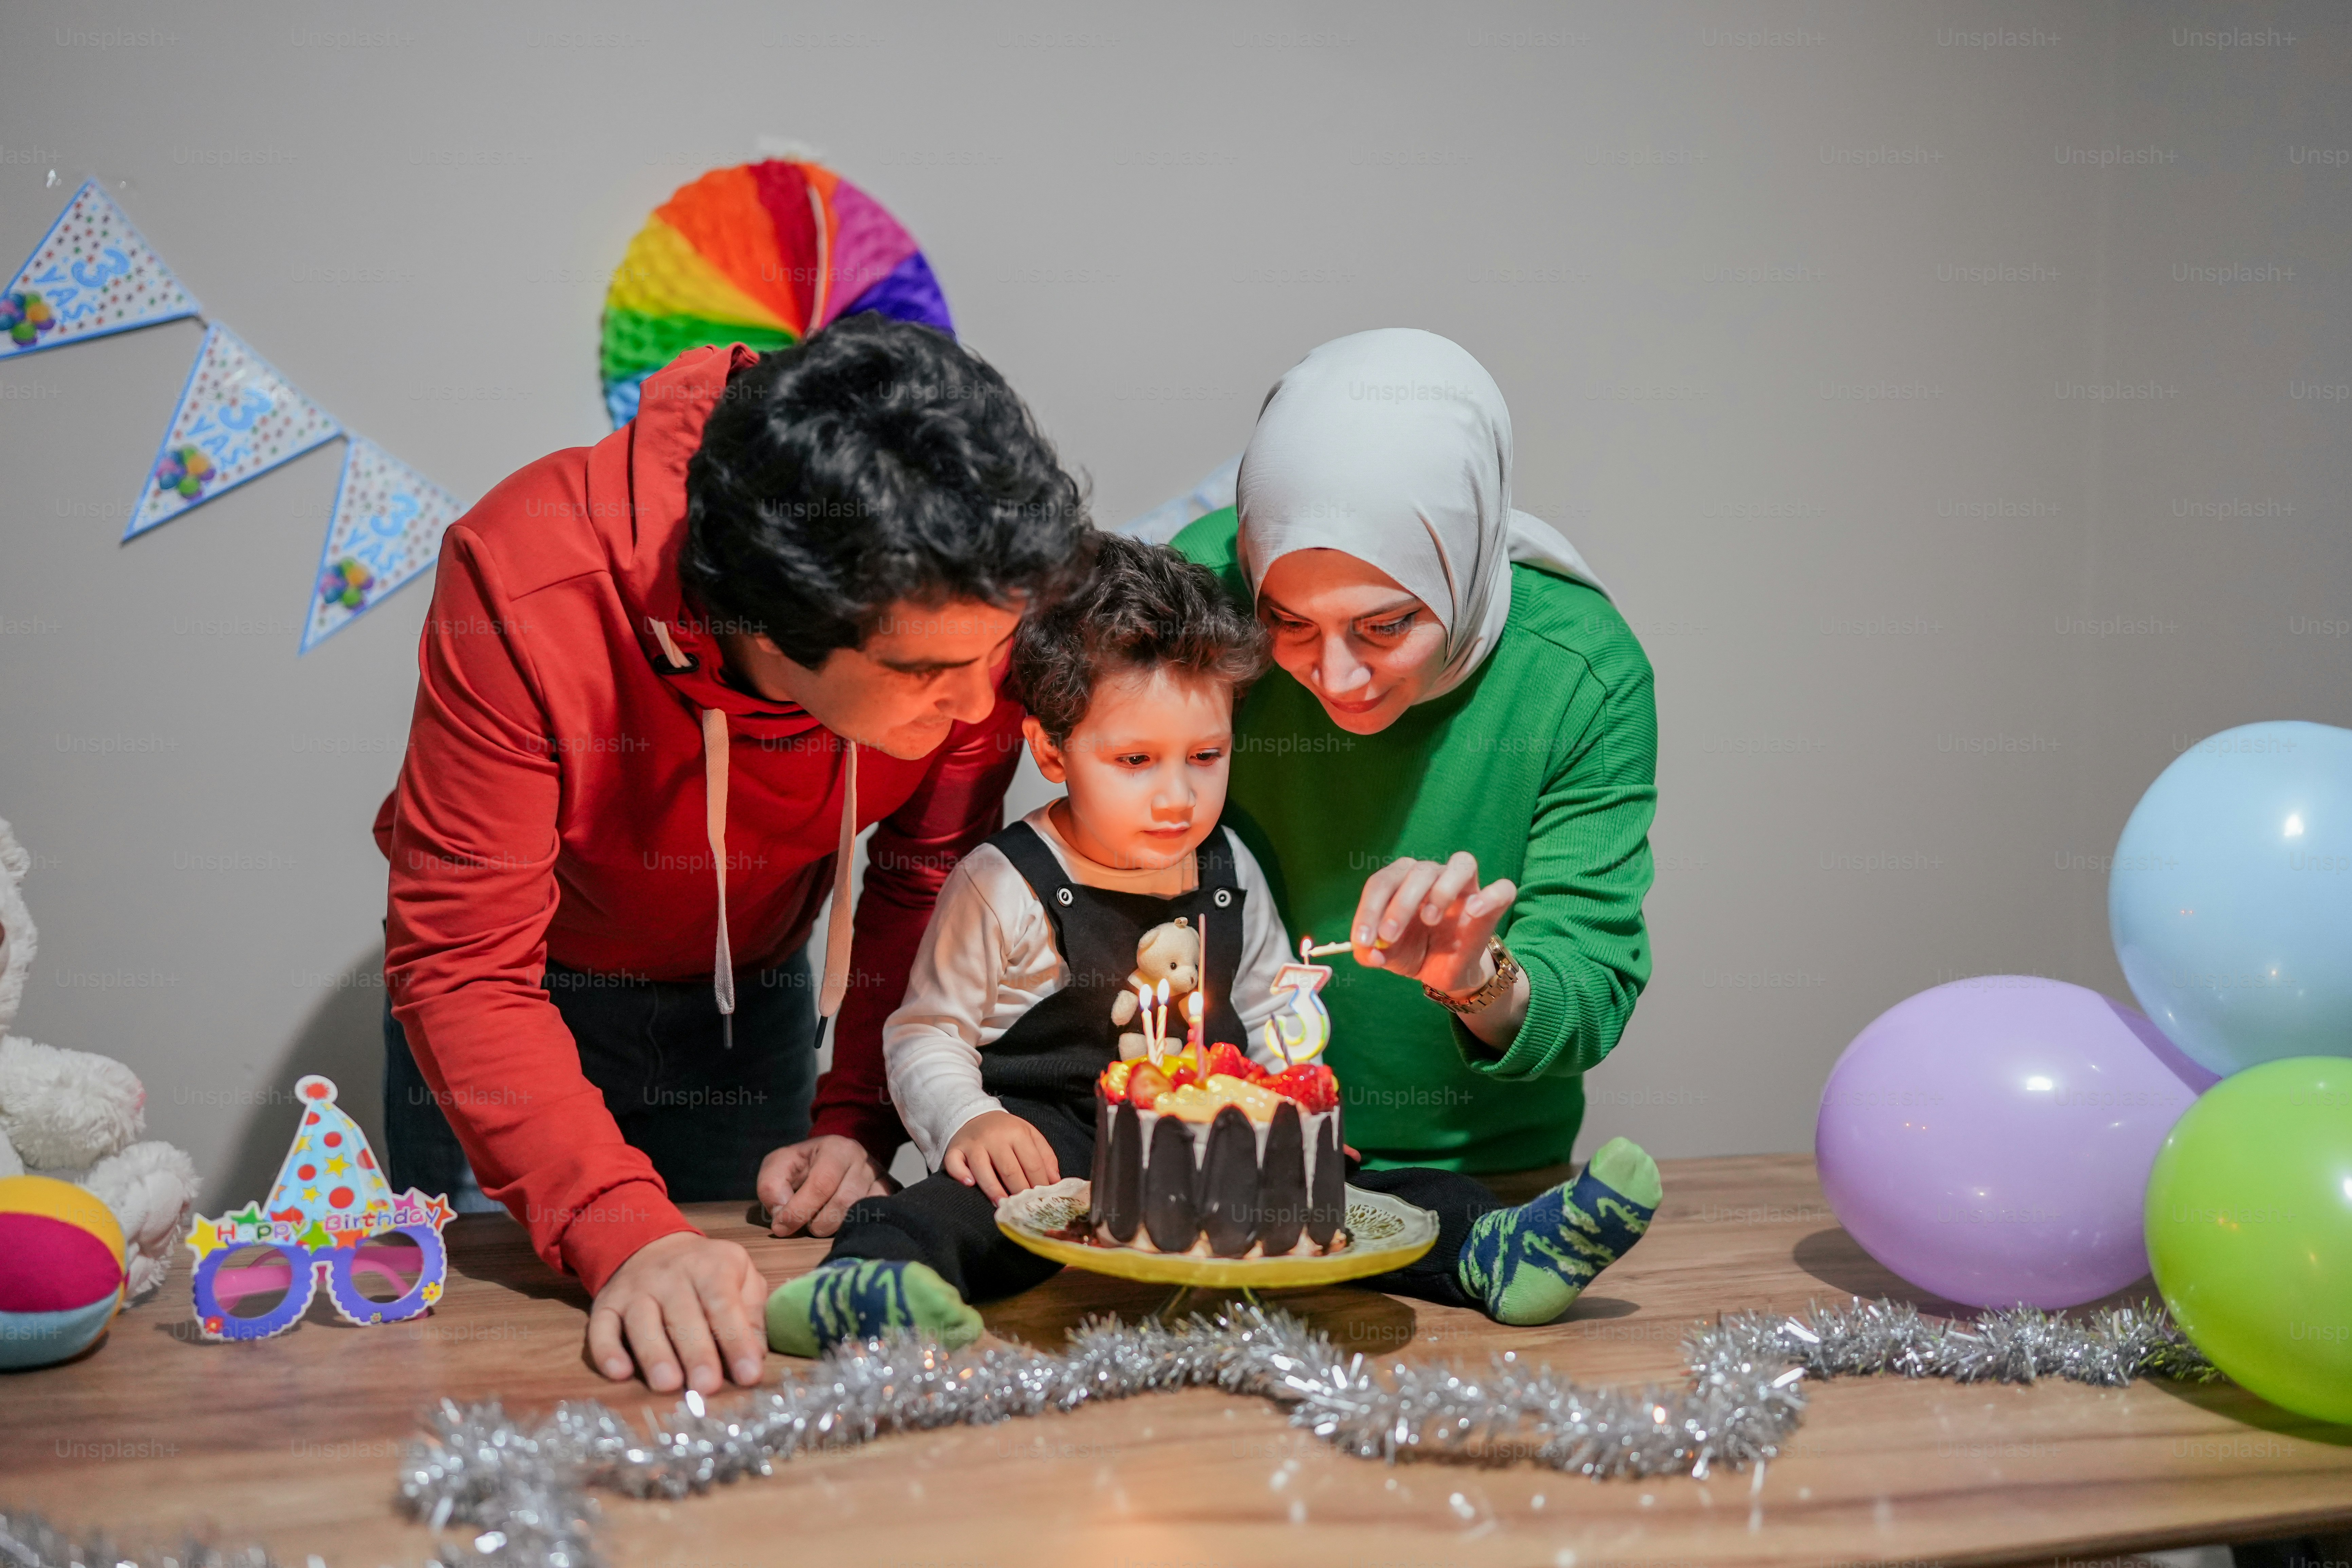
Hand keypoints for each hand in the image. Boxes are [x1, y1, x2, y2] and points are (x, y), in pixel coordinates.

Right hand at [585, 1230, 767, 1393]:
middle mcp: (670, 1277)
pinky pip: (601, 1327)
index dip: (737, 1340)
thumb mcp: (741, 1276)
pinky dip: (606, 1350)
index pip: (724, 1304)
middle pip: (683, 1316)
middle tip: (707, 1387)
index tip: (749, 1375)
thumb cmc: (708, 1271)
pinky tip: (619, 1373)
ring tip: (668, 1384)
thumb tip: (756, 1356)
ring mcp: (635, 1290)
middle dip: (696, 1353)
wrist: (654, 1245)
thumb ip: (752, 1312)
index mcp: (711, 1268)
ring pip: (642, 1321)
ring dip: (654, 1354)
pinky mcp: (606, 1304)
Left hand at [758, 1134, 893, 1236]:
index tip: (781, 1227)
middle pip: (843, 1203)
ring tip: (819, 1223)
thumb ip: (771, 1186)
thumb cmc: (802, 1166)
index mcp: (835, 1148)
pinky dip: (854, 1228)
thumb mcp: (778, 1167)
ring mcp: (879, 1177)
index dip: (799, 1211)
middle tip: (803, 1225)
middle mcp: (862, 1160)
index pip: (821, 1184)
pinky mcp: (888, 1193)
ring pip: (859, 1214)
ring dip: (833, 1228)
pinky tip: (839, 1225)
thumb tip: (783, 1213)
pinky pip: (876, 1218)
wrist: (831, 1159)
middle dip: (816, 1223)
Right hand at [943, 1110, 1058, 1203]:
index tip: (1042, 1200)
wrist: (974, 1114)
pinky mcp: (955, 1149)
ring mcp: (973, 1143)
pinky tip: (969, 1183)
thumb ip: (1045, 1156)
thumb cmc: (1006, 1130)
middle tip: (1024, 1208)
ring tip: (1003, 1205)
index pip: (1031, 1163)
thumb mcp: (1030, 1134)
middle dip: (1019, 1191)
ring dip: (993, 1190)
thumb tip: (1055, 1181)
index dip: (1039, 1184)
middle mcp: (994, 1137)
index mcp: (1017, 1133)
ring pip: (983, 1169)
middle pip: (1009, 1169)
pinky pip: (955, 1163)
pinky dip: (961, 1174)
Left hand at [1351, 851, 1515, 995]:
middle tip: (1389, 936)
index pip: (1382, 882)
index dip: (1369, 909)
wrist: (1444, 971)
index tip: (1363, 940)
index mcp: (1402, 881)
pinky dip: (1491, 896)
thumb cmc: (1413, 952)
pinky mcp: (1492, 904)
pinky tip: (1474, 912)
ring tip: (1429, 919)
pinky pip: (1502, 889)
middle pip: (1418, 871)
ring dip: (1442, 890)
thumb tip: (1369, 951)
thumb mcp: (1386, 956)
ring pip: (1461, 863)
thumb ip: (1370, 952)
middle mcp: (1433, 875)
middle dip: (1399, 905)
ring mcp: (1465, 886)